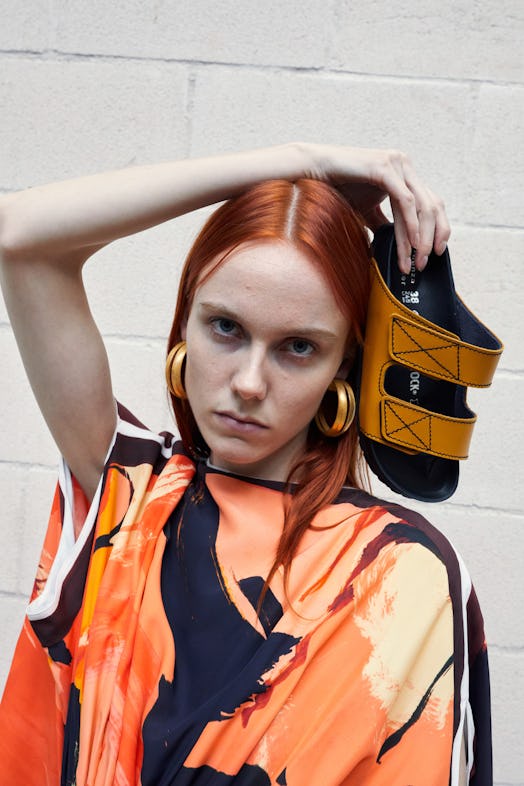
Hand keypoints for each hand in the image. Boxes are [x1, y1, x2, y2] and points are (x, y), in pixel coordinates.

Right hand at [303, 144, 449, 273]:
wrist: (314, 171)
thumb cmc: (339, 188)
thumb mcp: (368, 210)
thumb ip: (383, 224)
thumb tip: (393, 245)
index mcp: (404, 174)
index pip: (431, 203)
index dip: (438, 228)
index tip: (435, 252)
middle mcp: (405, 166)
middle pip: (432, 205)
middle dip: (431, 237)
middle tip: (424, 262)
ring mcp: (397, 165)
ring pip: (421, 206)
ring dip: (421, 237)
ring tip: (416, 259)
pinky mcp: (385, 168)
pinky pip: (404, 200)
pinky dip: (410, 224)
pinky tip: (410, 242)